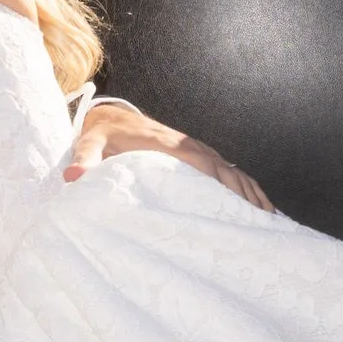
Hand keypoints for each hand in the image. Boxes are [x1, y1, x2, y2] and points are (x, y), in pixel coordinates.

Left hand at [65, 95, 272, 212]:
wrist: (110, 118)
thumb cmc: (101, 136)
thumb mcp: (89, 145)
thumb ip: (83, 160)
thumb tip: (72, 178)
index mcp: (167, 146)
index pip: (201, 164)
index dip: (222, 184)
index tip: (240, 206)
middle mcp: (187, 145)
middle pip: (225, 170)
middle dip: (245, 195)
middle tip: (263, 223)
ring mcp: (196, 150)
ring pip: (232, 172)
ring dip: (251, 193)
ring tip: (270, 221)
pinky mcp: (198, 156)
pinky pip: (228, 172)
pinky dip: (246, 188)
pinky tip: (260, 208)